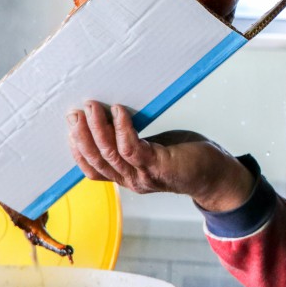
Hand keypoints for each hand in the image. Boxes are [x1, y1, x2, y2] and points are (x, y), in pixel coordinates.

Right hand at [66, 101, 255, 212]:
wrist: (216, 174)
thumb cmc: (184, 156)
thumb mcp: (151, 149)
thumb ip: (130, 141)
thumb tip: (109, 116)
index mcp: (125, 177)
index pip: (90, 169)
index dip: (76, 148)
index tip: (69, 125)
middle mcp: (130, 180)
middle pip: (95, 160)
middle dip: (80, 134)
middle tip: (75, 111)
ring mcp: (143, 175)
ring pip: (109, 154)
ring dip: (97, 128)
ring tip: (92, 106)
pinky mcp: (158, 166)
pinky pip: (131, 148)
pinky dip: (122, 128)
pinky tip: (120, 111)